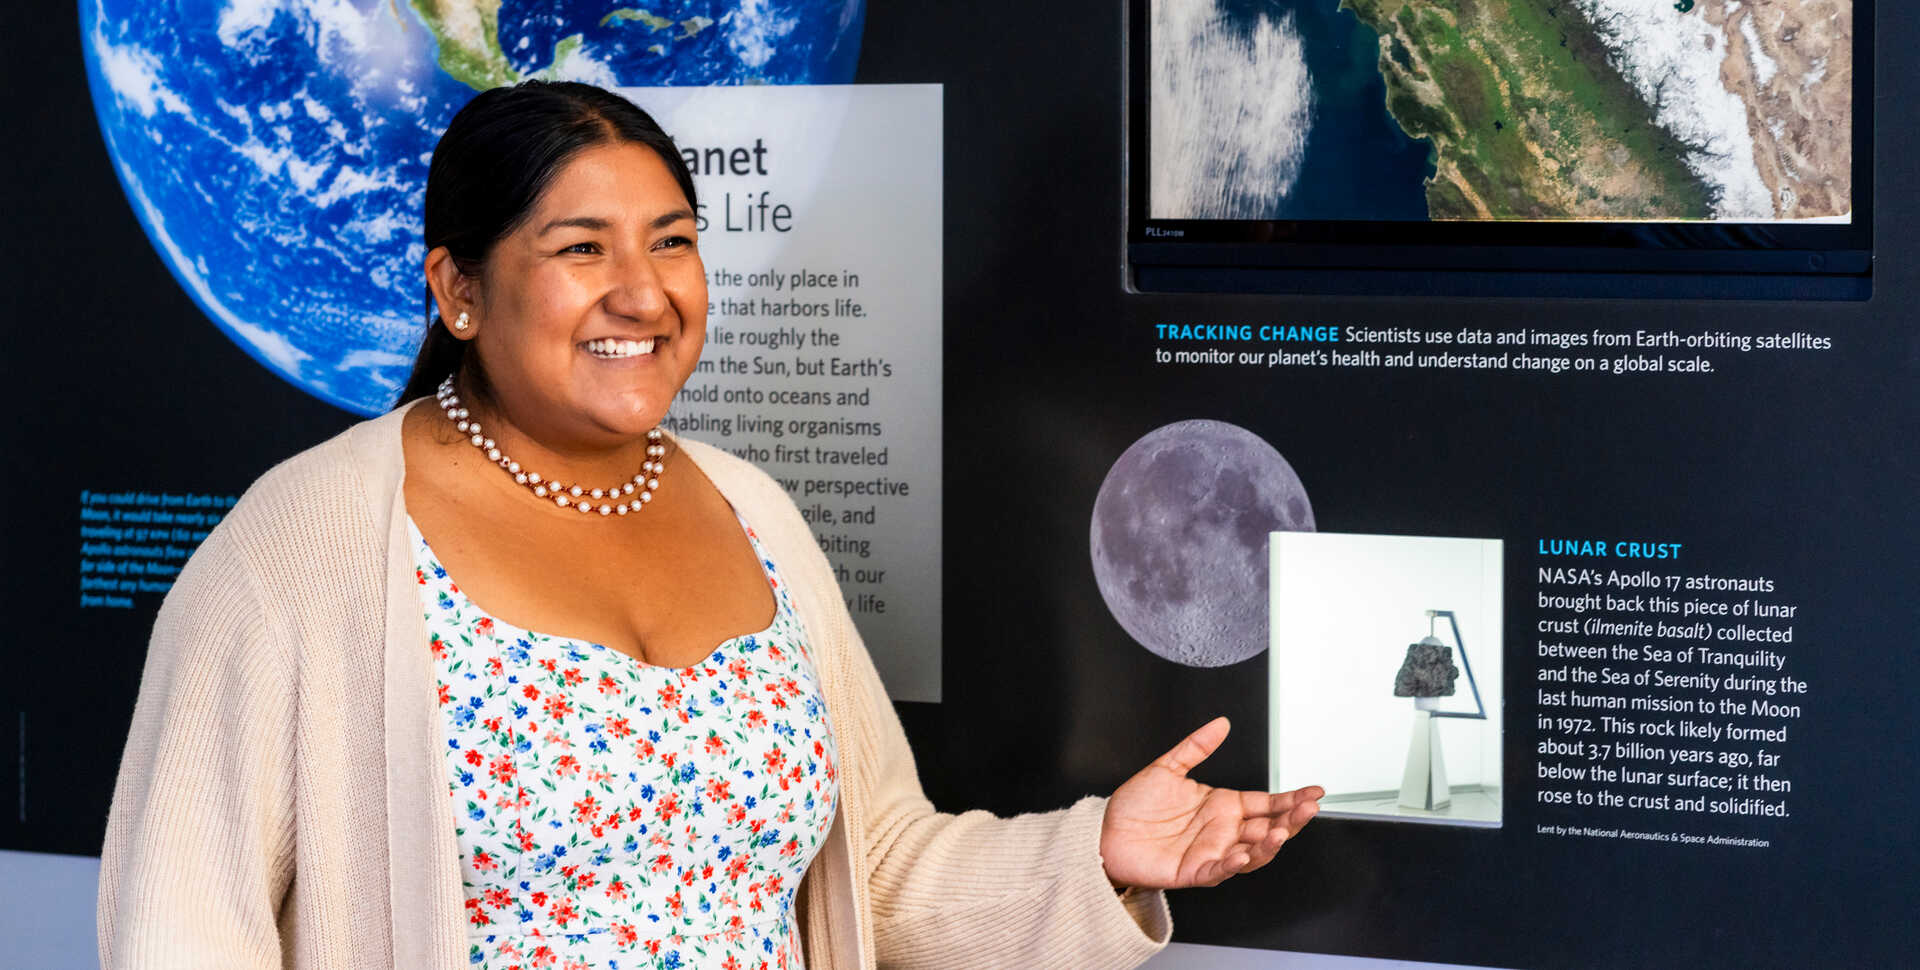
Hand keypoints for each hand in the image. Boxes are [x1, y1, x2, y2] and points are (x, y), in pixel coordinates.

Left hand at [1099, 716, 1322, 889]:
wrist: (1105, 831)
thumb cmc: (1135, 806)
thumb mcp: (1167, 767)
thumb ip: (1196, 746)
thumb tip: (1221, 723)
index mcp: (1223, 806)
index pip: (1267, 803)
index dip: (1291, 799)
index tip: (1314, 792)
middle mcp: (1223, 830)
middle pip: (1268, 827)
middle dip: (1292, 819)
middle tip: (1309, 808)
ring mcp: (1212, 852)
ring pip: (1252, 852)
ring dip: (1269, 844)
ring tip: (1281, 831)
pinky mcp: (1194, 871)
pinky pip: (1219, 870)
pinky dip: (1233, 865)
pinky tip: (1244, 854)